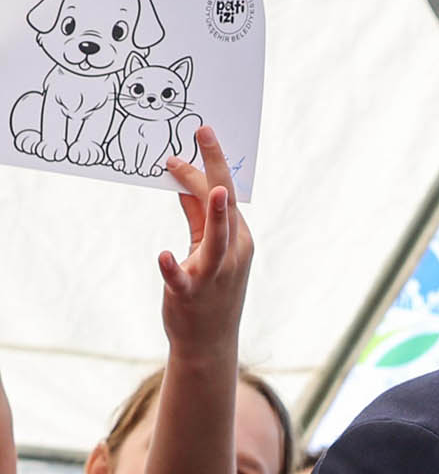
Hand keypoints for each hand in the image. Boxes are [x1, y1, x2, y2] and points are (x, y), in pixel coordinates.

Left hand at [157, 127, 251, 355]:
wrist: (208, 342)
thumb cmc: (208, 292)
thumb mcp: (204, 249)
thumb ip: (195, 215)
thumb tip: (183, 178)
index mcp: (239, 240)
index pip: (224, 195)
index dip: (210, 164)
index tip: (193, 135)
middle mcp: (233, 254)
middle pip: (224, 206)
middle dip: (215, 168)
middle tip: (203, 131)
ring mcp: (215, 275)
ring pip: (216, 239)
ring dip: (214, 215)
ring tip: (210, 190)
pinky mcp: (191, 294)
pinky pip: (183, 278)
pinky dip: (175, 268)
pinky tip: (165, 256)